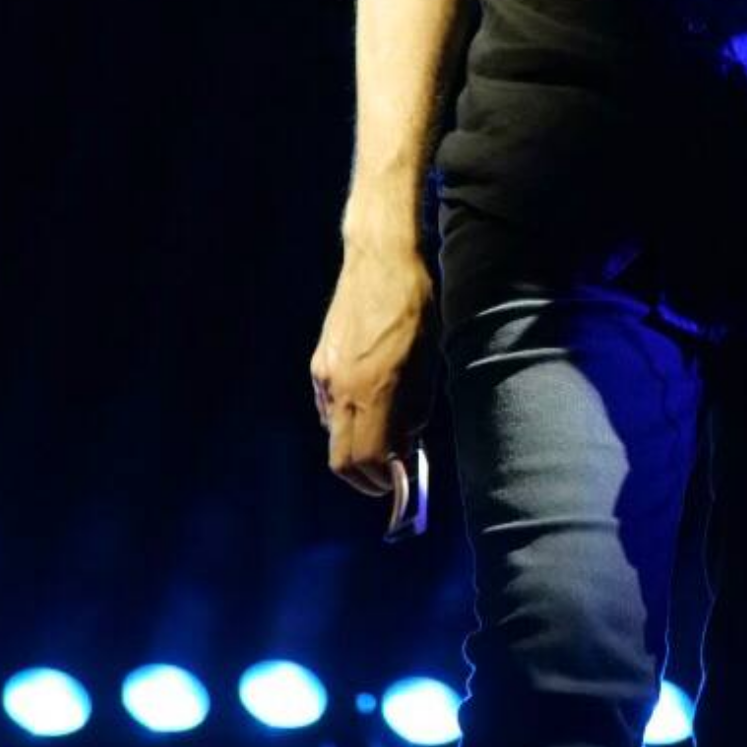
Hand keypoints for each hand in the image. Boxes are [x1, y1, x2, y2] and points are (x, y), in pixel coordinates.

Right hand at [309, 239, 434, 497]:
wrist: (380, 261)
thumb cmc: (414, 309)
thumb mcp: (427, 363)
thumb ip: (414, 411)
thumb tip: (405, 449)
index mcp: (373, 390)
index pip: (366, 459)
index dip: (383, 480)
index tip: (399, 485)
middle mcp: (341, 389)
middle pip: (341, 459)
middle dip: (366, 477)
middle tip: (390, 477)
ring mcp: (324, 377)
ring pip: (333, 435)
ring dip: (356, 448)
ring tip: (384, 440)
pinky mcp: (318, 364)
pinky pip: (328, 409)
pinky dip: (347, 422)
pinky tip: (369, 409)